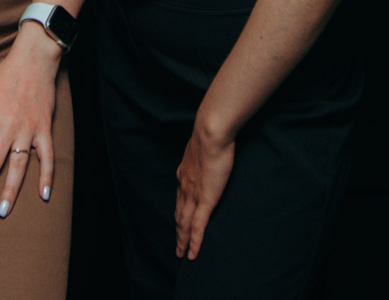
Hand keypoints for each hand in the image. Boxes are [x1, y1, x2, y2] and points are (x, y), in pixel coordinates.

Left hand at [0, 22, 61, 221]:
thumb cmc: (2, 77)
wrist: (33, 60)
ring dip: (10, 190)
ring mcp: (28, 129)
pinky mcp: (45, 129)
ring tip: (2, 212)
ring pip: (18, 166)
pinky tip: (43, 195)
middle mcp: (7, 126)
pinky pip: (47, 156)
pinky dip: (46, 175)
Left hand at [174, 120, 235, 260]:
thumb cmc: (211, 135)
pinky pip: (198, 226)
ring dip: (183, 241)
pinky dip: (195, 242)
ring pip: (185, 224)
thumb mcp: (203, 146)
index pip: (180, 199)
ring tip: (182, 254)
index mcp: (184, 174)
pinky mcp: (205, 200)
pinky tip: (193, 254)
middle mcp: (185, 186)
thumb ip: (204, 154)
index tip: (179, 222)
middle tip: (177, 247)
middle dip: (178, 232)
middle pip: (179, 215)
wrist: (210, 134)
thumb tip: (209, 151)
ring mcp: (193, 195)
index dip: (179, 213)